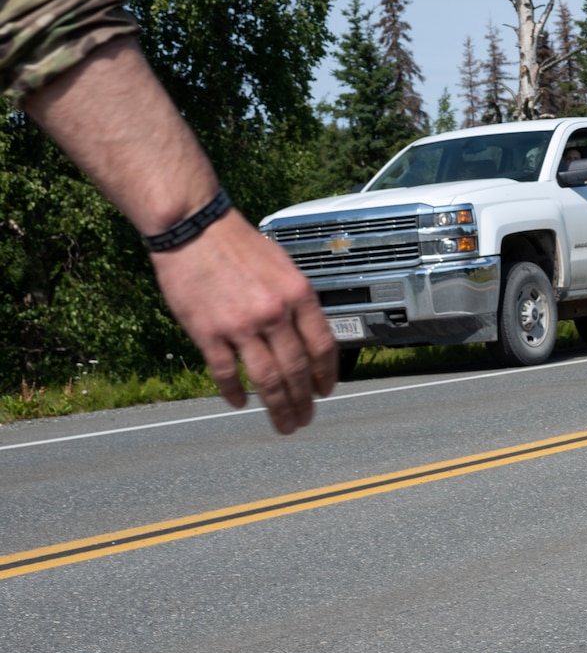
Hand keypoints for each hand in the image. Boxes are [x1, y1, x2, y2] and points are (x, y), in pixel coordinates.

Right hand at [150, 211, 335, 433]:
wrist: (193, 228)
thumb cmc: (238, 245)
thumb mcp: (283, 268)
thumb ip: (297, 303)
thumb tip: (308, 338)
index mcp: (298, 295)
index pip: (323, 346)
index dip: (326, 375)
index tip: (325, 391)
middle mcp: (275, 312)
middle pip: (297, 370)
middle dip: (303, 401)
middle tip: (304, 418)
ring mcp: (241, 325)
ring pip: (267, 379)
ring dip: (278, 406)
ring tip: (283, 423)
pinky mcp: (207, 332)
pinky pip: (226, 373)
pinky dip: (234, 392)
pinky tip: (239, 402)